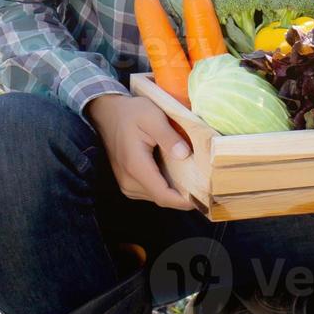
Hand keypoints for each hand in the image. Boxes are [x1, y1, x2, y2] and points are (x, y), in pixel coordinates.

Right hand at [88, 93, 194, 210]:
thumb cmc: (131, 113)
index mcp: (135, 167)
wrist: (108, 112)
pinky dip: (165, 185)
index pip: (162, 195)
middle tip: (206, 184)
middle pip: (161, 198)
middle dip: (183, 195)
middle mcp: (128, 181)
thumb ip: (168, 137)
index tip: (204, 197)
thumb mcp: (153, 117)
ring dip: (175, 191)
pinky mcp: (128, 181)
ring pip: (157, 196)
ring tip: (194, 178)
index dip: (184, 201)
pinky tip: (178, 173)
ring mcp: (126, 183)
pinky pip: (151, 190)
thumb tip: (184, 155)